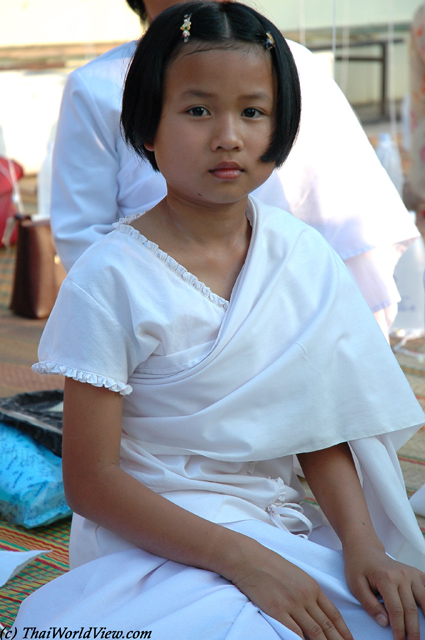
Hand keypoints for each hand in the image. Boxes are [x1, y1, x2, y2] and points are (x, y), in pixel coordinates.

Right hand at [229, 539, 352, 639]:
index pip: (333, 614)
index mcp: (312, 587)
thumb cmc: (270, 564)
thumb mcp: (296, 574)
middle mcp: (305, 596)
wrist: (250, 559)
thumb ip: (307, 592)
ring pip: (314, 632)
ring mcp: (292, 604)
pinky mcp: (277, 611)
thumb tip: (315, 611)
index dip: (343, 631)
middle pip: (327, 626)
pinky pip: (294, 632)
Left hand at [344, 546, 424, 639]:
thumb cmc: (358, 567)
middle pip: (412, 609)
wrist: (365, 549)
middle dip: (413, 630)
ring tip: (423, 634)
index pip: (396, 610)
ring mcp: (411, 573)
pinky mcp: (416, 573)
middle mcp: (402, 575)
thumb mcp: (356, 585)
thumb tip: (384, 623)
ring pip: (424, 600)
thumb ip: (370, 604)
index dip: (399, 629)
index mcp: (386, 578)